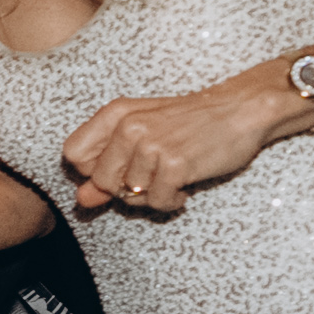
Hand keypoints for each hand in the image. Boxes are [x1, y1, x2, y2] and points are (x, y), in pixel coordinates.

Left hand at [60, 80, 286, 217]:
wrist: (240, 111)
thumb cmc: (191, 122)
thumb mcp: (144, 136)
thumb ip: (108, 166)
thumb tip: (82, 199)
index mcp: (115, 114)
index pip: (73, 154)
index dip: (91, 171)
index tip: (117, 170)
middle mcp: (129, 127)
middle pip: (101, 181)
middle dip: (124, 189)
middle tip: (151, 177)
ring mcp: (151, 145)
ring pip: (130, 195)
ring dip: (152, 196)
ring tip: (172, 177)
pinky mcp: (175, 164)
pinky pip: (157, 202)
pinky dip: (172, 201)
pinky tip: (184, 186)